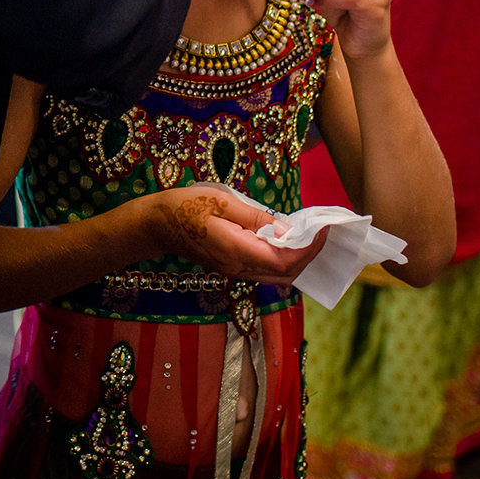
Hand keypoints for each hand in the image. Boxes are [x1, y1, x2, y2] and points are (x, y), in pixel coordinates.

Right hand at [148, 186, 323, 285]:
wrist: (156, 224)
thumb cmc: (186, 206)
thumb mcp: (222, 201)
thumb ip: (257, 218)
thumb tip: (287, 232)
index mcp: (237, 250)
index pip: (284, 261)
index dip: (308, 249)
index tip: (322, 229)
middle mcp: (239, 268)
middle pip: (286, 274)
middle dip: (309, 256)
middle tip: (321, 232)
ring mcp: (235, 272)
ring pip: (277, 277)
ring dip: (298, 261)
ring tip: (309, 237)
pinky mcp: (232, 269)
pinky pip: (266, 272)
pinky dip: (283, 261)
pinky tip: (286, 243)